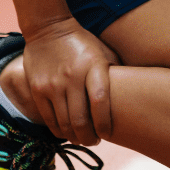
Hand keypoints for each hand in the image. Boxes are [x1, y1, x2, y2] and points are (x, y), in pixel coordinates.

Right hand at [22, 17, 119, 145]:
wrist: (49, 28)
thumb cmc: (84, 43)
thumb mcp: (105, 52)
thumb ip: (116, 73)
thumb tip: (132, 95)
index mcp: (93, 67)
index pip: (100, 102)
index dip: (105, 123)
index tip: (108, 133)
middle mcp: (72, 77)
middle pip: (81, 119)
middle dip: (89, 137)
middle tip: (95, 141)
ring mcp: (53, 84)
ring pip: (64, 123)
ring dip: (74, 137)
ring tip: (82, 139)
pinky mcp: (37, 89)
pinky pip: (48, 118)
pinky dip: (58, 130)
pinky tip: (66, 132)